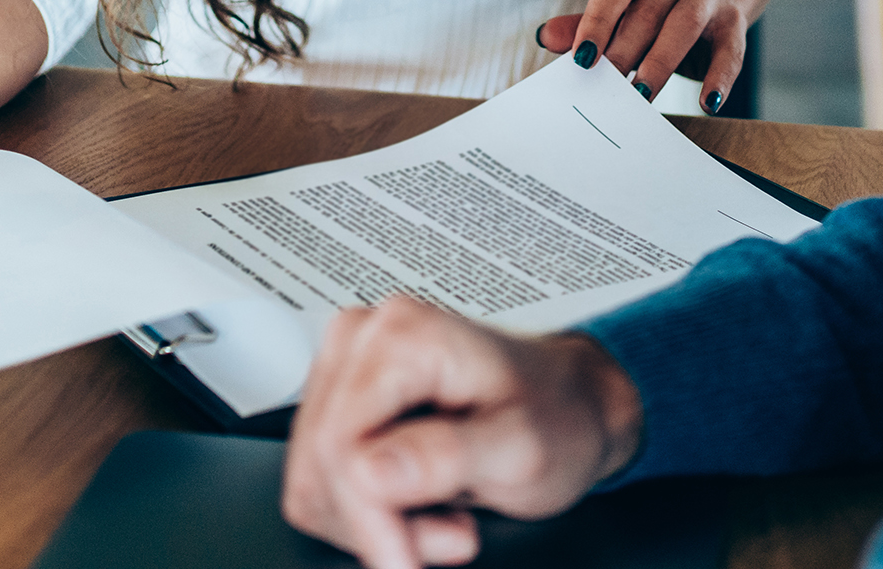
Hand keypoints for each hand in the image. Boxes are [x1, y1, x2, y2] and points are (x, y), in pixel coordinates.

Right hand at [282, 297, 642, 568]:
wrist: (568, 404)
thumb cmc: (555, 414)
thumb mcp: (519, 448)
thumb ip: (446, 457)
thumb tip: (371, 472)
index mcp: (404, 335)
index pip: (342, 444)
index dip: (371, 519)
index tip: (408, 563)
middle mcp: (365, 339)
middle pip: (321, 464)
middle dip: (377, 524)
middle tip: (447, 536)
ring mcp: (348, 368)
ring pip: (313, 479)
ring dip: (372, 522)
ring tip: (444, 512)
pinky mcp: (341, 402)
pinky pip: (320, 481)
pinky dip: (365, 513)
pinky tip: (420, 502)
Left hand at [536, 0, 746, 110]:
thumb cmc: (651, 0)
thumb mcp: (618, 4)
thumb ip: (586, 21)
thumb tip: (546, 37)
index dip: (597, 22)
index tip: (582, 59)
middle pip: (649, 7)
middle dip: (625, 50)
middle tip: (606, 87)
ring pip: (686, 23)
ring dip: (660, 63)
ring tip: (640, 95)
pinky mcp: (735, 19)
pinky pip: (730, 49)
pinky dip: (719, 77)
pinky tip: (707, 102)